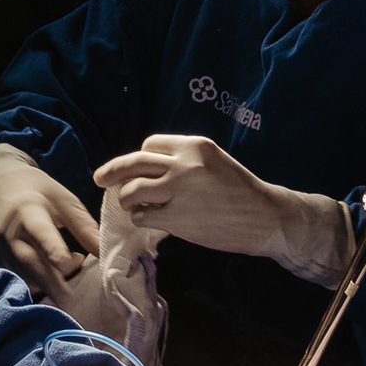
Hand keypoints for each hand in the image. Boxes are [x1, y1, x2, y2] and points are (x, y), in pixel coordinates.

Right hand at [0, 144, 98, 296]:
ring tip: (70, 285)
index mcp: (29, 212)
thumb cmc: (39, 194)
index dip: (53, 249)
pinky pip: (19, 281)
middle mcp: (10, 234)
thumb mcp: (64, 201)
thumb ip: (84, 227)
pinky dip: (38, 288)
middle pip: (29, 262)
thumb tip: (106, 254)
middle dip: (50, 283)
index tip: (67, 264)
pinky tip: (55, 283)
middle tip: (71, 300)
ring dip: (47, 287)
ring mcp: (1, 252)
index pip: (40, 232)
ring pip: (24, 276)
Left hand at [94, 135, 350, 281]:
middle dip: (111, 171)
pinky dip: (140, 218)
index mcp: (194, 145)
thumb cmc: (241, 190)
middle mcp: (183, 164)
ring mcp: (179, 191)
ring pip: (132, 191)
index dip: (139, 159)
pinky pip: (143, 216)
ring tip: (133, 206)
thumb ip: (184, 161)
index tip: (136, 169)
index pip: (149, 145)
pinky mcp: (177, 218)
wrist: (266, 218)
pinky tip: (149, 221)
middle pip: (132, 163)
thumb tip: (148, 170)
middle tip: (99, 179)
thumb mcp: (213, 162)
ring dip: (126, 200)